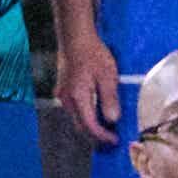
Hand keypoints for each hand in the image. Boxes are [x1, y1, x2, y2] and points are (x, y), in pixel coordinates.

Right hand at [59, 26, 122, 145]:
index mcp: (78, 97)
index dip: (103, 136)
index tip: (115, 140)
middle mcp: (66, 99)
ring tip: (105, 125)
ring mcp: (61, 94)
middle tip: (111, 137)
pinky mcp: (62, 89)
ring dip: (89, 125)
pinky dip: (84, 115)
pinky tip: (94, 111)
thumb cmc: (93, 54)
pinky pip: (72, 109)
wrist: (75, 37)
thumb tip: (112, 120)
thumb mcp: (108, 75)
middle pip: (79, 126)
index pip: (90, 125)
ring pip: (75, 118)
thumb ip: (109, 99)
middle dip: (95, 134)